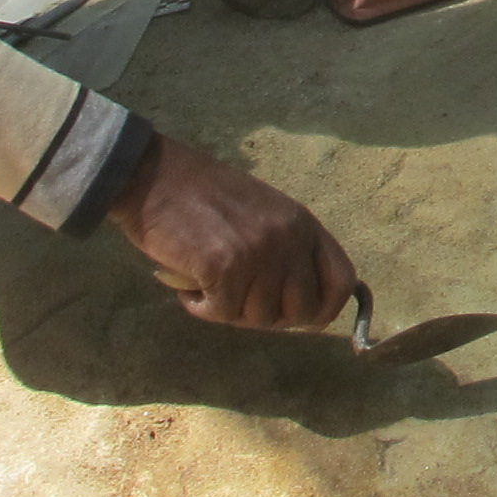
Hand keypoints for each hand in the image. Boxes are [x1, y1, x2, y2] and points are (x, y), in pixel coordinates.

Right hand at [112, 132, 358, 331]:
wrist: (155, 176)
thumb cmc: (203, 197)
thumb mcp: (264, 213)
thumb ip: (287, 250)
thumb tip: (302, 306)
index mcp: (304, 224)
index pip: (342, 283)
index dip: (323, 311)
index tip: (297, 319)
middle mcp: (289, 238)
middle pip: (301, 311)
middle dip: (268, 317)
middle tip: (237, 301)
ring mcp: (259, 252)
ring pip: (259, 317)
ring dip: (229, 311)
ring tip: (208, 285)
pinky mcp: (224, 266)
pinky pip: (222, 312)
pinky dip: (202, 308)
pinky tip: (190, 287)